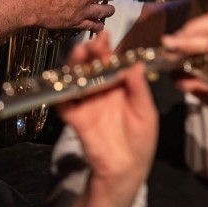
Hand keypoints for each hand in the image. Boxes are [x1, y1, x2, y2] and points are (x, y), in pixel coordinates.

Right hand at [56, 31, 157, 204]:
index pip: (110, 63)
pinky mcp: (76, 120)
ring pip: (76, 80)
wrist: (127, 170)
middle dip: (89, 53)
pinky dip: (61, 93)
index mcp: (119, 86)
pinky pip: (65, 105)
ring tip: (78, 53)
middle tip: (90, 43)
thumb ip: (139, 89)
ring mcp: (87, 104)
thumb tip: (136, 64)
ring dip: (75, 66)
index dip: (106, 50)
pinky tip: (63, 82)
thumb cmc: (141, 140)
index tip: (105, 36)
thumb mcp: (146, 112)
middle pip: (91, 68)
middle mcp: (101, 91)